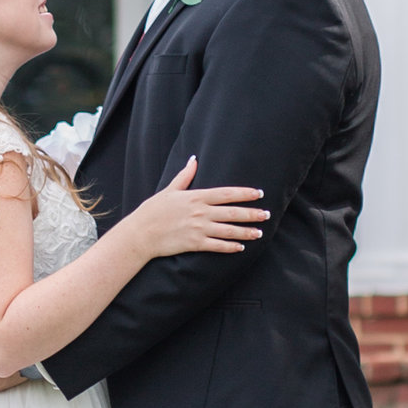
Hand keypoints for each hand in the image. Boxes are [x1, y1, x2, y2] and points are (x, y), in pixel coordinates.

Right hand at [130, 158, 266, 262]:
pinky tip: (241, 247)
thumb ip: (184, 176)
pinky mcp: (194, 244)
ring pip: (228, 230)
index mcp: (196, 197)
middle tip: (267, 214)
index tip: (258, 193)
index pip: (226, 193)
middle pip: (232, 212)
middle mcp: (200, 212)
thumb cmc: (153, 211)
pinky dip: (230, 247)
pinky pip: (217, 246)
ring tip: (260, 232)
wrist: (140, 233)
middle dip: (252, 213)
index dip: (244, 193)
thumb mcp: (169, 190)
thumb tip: (193, 159)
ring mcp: (198, 229)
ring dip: (246, 231)